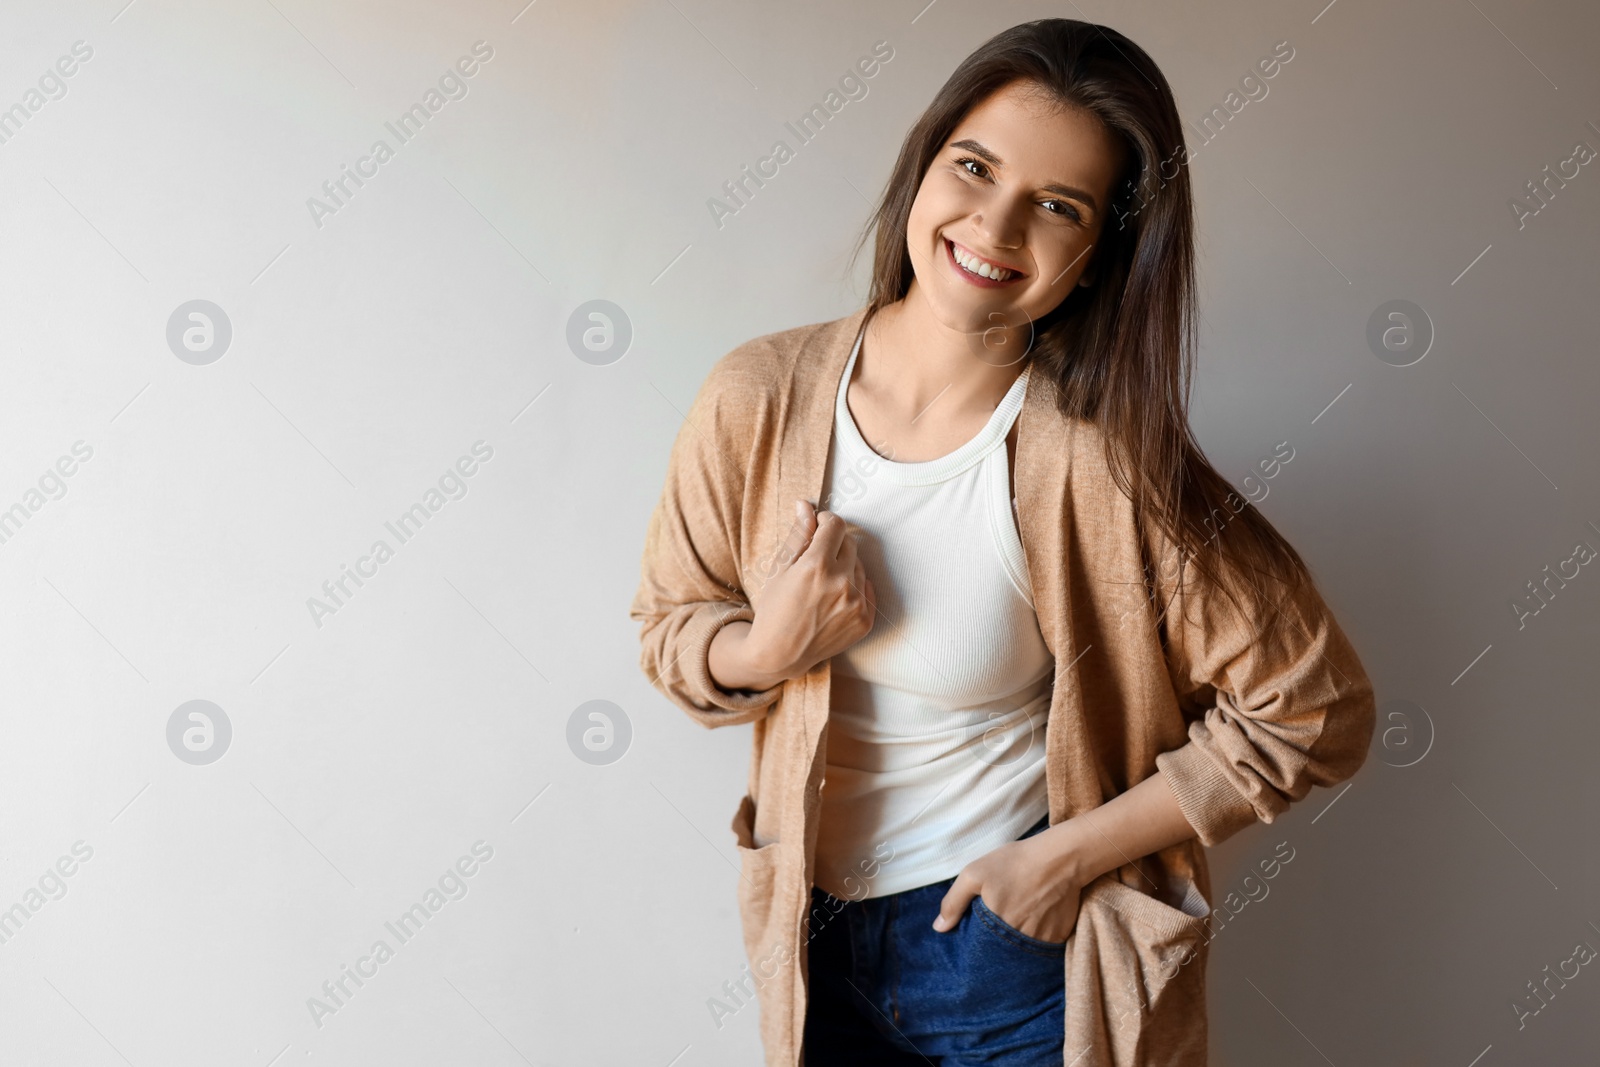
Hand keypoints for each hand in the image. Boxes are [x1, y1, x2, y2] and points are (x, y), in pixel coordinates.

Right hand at [708, 500, 875, 690]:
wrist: (780, 654)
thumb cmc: (774, 609)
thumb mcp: (779, 568)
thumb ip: (798, 535)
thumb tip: (805, 505)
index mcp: (817, 566)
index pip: (835, 524)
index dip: (825, 521)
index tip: (818, 527)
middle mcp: (841, 584)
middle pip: (850, 543)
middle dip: (834, 543)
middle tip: (816, 558)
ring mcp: (856, 604)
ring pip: (858, 566)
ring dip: (844, 566)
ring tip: (821, 584)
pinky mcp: (865, 621)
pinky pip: (867, 589)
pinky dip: (853, 588)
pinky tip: (833, 598)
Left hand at [932, 828, 1084, 943]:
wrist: (1061, 858)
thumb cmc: (1015, 862)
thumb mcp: (974, 873)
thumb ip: (953, 902)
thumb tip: (938, 928)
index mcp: (995, 926)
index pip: (981, 949)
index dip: (979, 942)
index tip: (982, 932)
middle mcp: (1019, 939)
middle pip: (1003, 951)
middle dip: (999, 941)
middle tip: (1004, 920)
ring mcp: (1041, 940)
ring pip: (1024, 949)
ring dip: (1019, 940)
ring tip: (1021, 917)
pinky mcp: (1060, 937)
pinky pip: (1044, 944)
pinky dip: (1038, 936)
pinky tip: (1037, 917)